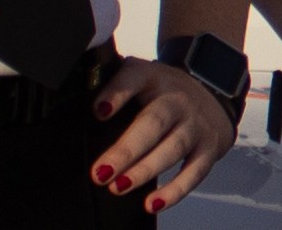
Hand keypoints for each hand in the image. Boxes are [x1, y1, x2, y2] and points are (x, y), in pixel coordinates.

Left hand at [87, 58, 234, 214]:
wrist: (212, 96)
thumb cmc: (162, 94)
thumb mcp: (139, 79)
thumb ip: (109, 87)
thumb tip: (70, 108)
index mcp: (152, 78)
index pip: (134, 78)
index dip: (117, 92)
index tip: (99, 112)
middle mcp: (176, 99)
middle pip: (154, 122)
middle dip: (126, 150)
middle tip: (101, 172)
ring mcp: (195, 124)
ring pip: (173, 148)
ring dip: (144, 171)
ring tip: (118, 187)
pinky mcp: (209, 147)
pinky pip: (194, 172)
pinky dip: (175, 191)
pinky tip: (152, 203)